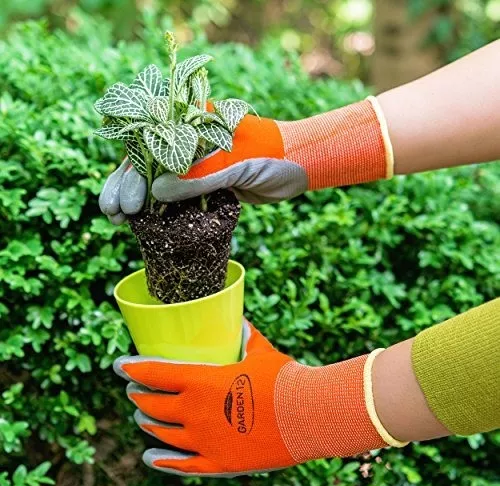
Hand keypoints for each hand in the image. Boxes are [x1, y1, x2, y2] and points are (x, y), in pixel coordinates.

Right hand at [100, 99, 389, 223]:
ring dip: (138, 200)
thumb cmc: (272, 156)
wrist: (301, 165)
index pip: (149, 145)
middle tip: (115, 214)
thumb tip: (155, 192)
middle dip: (127, 188)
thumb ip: (199, 177)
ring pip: (158, 181)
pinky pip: (176, 196)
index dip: (130, 173)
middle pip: (147, 163)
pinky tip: (144, 223)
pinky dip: (161, 209)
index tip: (124, 200)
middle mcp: (188, 142)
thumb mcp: (236, 165)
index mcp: (192, 124)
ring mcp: (196, 164)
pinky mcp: (206, 184)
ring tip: (118, 221)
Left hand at [114, 321, 388, 476]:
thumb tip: (241, 324)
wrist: (308, 416)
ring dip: (147, 423)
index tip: (118, 366)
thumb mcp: (261, 352)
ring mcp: (203, 441)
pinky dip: (161, 461)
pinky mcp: (217, 463)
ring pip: (161, 434)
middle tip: (135, 390)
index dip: (132, 368)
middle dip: (138, 395)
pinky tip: (150, 457)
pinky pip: (181, 466)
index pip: (154, 372)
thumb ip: (246, 337)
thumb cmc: (284, 379)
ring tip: (142, 417)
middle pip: (151, 405)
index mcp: (201, 381)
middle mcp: (194, 412)